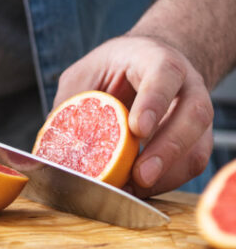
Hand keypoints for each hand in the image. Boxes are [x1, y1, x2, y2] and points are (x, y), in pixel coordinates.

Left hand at [53, 35, 213, 195]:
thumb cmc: (115, 67)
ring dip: (169, 174)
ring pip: (198, 146)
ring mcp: (197, 112)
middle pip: (192, 115)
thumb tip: (52, 143)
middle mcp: (186, 84)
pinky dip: (167, 181)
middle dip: (167, 149)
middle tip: (141, 174)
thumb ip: (72, 100)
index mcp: (157, 59)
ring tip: (136, 189)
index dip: (153, 102)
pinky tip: (140, 189)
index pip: (163, 75)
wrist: (149, 62)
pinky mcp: (197, 138)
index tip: (138, 129)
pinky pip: (191, 164)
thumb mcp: (86, 72)